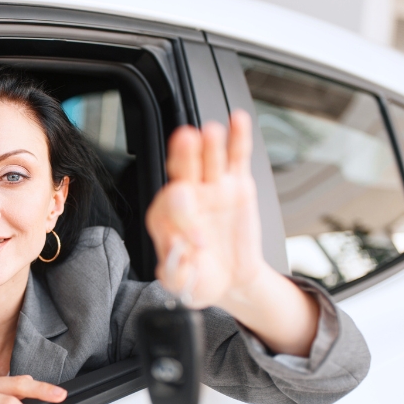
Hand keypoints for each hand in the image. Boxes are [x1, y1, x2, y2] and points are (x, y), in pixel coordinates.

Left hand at [145, 110, 267, 308]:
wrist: (231, 280)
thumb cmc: (201, 279)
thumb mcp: (184, 283)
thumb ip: (176, 271)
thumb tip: (176, 251)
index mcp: (165, 219)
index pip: (170, 207)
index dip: (183, 220)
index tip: (198, 243)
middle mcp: (187, 196)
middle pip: (182, 170)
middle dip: (183, 155)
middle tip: (186, 140)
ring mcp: (212, 187)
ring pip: (208, 158)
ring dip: (209, 143)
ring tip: (211, 131)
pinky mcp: (237, 184)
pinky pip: (237, 157)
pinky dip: (238, 138)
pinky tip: (237, 120)